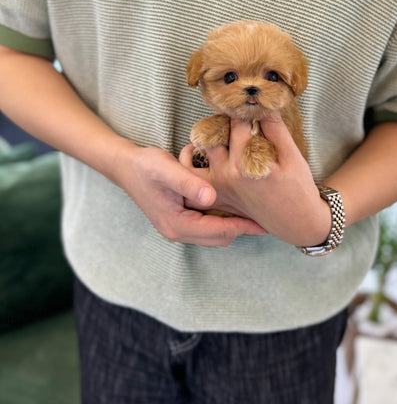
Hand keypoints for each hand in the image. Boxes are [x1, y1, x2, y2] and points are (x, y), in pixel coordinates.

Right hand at [113, 143, 266, 245]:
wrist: (125, 166)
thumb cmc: (146, 165)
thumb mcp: (167, 169)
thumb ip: (189, 182)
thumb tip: (211, 196)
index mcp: (177, 225)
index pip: (218, 231)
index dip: (243, 226)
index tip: (264, 223)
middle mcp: (178, 231)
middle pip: (219, 238)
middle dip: (242, 228)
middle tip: (265, 217)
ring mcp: (178, 228)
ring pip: (215, 234)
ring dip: (233, 225)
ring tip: (254, 212)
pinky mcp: (180, 220)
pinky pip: (208, 226)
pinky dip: (223, 219)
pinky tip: (235, 205)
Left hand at [180, 116, 331, 246]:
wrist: (296, 222)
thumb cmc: (298, 189)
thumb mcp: (292, 156)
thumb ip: (275, 128)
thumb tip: (262, 103)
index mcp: (246, 163)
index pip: (237, 122)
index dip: (243, 108)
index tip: (248, 101)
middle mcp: (227, 174)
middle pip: (214, 133)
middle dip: (224, 120)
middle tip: (235, 114)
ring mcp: (219, 186)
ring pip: (200, 151)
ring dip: (208, 136)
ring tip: (223, 130)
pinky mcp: (217, 194)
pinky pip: (195, 175)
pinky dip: (193, 160)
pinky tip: (203, 149)